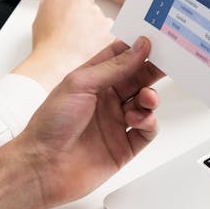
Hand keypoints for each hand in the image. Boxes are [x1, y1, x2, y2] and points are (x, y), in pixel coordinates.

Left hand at [0, 37, 162, 208]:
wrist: (43, 167)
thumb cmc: (51, 124)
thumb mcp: (80, 84)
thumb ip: (114, 66)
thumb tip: (139, 48)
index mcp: (93, 81)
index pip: (122, 58)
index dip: (139, 48)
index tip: (156, 40)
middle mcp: (106, 100)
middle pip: (138, 79)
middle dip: (152, 71)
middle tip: (166, 65)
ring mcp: (116, 123)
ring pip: (146, 103)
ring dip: (150, 97)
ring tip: (145, 99)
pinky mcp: (124, 146)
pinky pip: (147, 130)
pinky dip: (149, 122)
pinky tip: (140, 120)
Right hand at [12, 0, 113, 89]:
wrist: (54, 63)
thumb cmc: (46, 45)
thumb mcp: (40, 19)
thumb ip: (52, 6)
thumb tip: (59, 5)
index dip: (73, 3)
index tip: (73, 12)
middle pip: (89, 3)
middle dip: (85, 15)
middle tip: (75, 32)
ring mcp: (96, 12)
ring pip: (100, 17)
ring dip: (96, 28)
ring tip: (81, 43)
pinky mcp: (109, 27)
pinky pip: (110, 30)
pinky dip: (105, 39)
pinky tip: (91, 48)